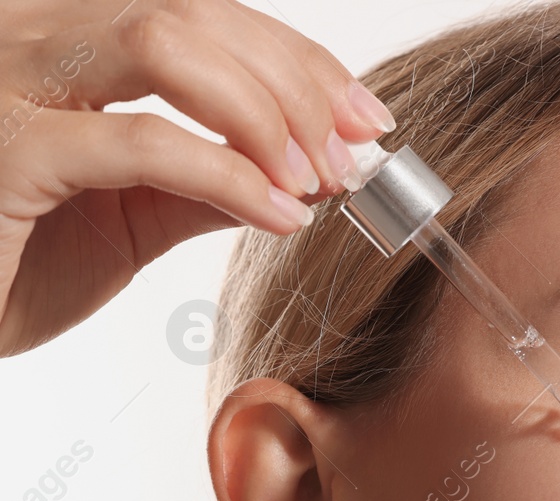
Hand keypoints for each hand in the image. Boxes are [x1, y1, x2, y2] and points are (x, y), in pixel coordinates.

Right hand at [0, 0, 395, 356]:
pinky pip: (141, 142)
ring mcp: (7, 80)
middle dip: (296, 83)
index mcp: (60, 36)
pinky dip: (229, 176)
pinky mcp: (4, 149)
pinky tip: (279, 213)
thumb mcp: (130, 215)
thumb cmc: (11, 261)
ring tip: (317, 180)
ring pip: (166, 46)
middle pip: (193, 15)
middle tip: (353, 154)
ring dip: (266, 113)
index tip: (367, 119)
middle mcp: (26, 32)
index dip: (297, 60)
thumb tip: (309, 173)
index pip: (199, 15)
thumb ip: (208, 183)